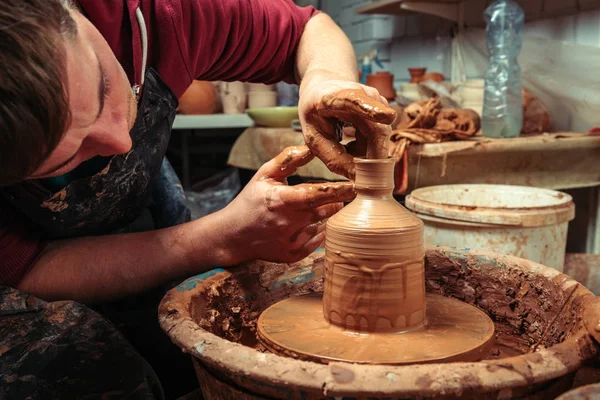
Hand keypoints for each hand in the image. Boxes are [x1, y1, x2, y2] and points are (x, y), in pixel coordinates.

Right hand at [219, 145, 354, 263]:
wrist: (233, 236)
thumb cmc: (250, 201)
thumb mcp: (264, 175)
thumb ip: (289, 160)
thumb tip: (311, 146)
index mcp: (280, 200)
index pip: (315, 195)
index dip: (337, 190)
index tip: (355, 185)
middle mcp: (287, 223)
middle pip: (326, 211)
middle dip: (337, 201)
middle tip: (346, 192)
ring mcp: (292, 242)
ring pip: (324, 225)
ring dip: (325, 215)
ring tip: (310, 208)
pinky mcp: (294, 255)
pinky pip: (318, 240)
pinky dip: (317, 229)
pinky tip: (304, 223)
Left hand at [298, 75, 396, 178]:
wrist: (323, 90)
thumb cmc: (315, 113)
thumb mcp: (314, 138)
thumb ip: (333, 157)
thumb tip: (358, 177)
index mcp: (335, 97)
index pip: (354, 101)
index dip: (371, 109)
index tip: (388, 117)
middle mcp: (361, 94)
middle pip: (376, 131)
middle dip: (371, 159)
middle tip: (360, 178)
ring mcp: (375, 100)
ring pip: (380, 137)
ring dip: (365, 153)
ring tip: (345, 149)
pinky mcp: (383, 108)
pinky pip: (380, 137)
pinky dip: (366, 147)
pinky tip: (351, 143)